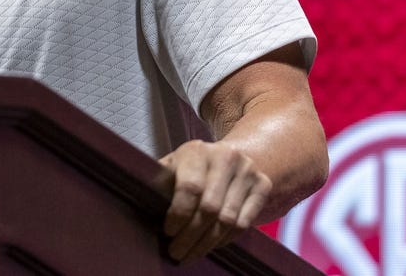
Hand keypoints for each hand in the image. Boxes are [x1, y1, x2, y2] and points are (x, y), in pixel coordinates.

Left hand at [158, 139, 271, 263]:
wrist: (232, 154)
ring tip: (191, 254)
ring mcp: (248, 171)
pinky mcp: (263, 185)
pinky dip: (225, 239)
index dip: (178, 215)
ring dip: (207, 243)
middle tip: (176, 252)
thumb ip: (159, 181)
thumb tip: (141, 201)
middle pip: (210, 208)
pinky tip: (211, 245)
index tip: (167, 232)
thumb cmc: (193, 166)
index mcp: (197, 150)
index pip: (190, 188)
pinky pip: (244, 223)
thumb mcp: (174, 165)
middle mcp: (225, 157)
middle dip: (190, 236)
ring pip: (228, 219)